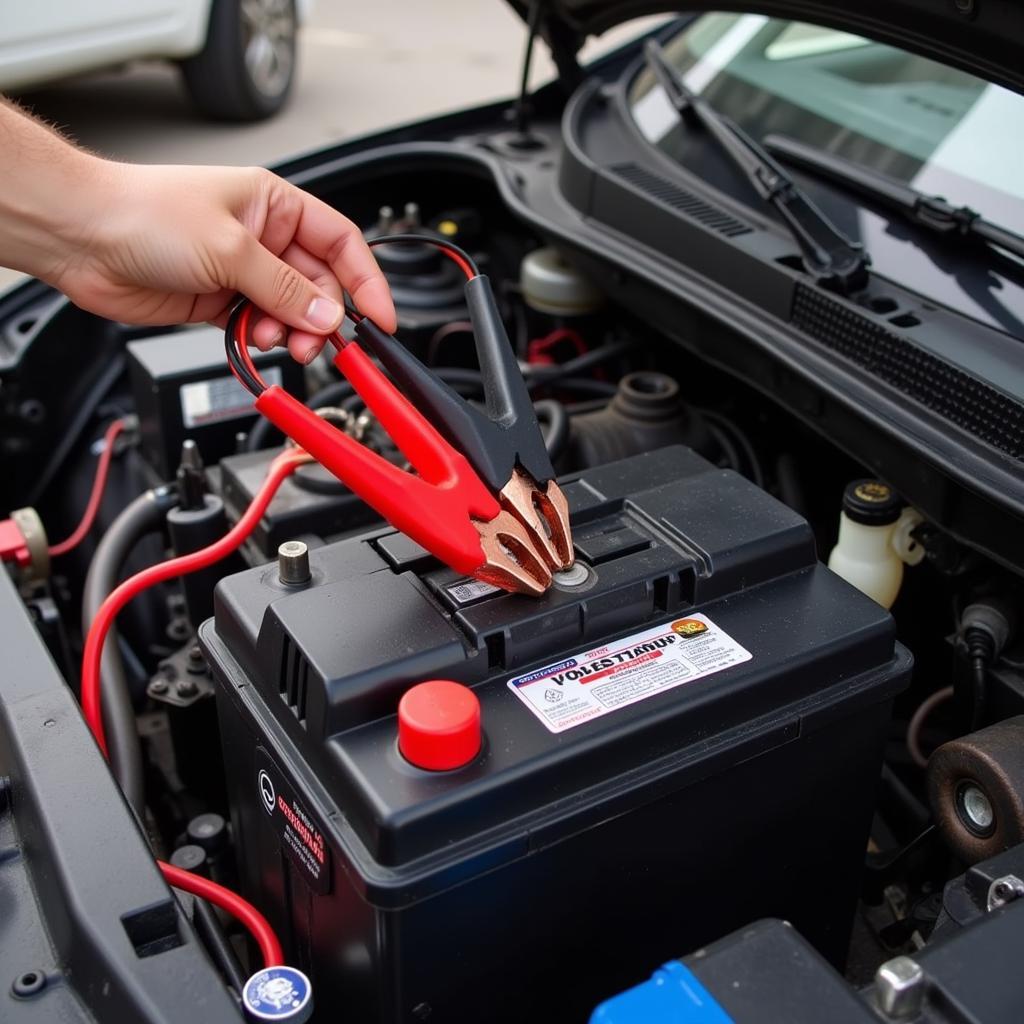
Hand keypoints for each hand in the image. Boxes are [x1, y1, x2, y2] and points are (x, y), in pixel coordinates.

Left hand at [52, 161, 394, 362]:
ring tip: (273, 338)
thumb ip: (286, 289)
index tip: (381, 318)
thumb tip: (328, 318)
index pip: (342, 243)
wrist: (83, 237)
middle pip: (320, 286)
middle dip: (321, 317)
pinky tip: (250, 337)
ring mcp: (243, 271)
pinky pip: (260, 327)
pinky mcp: (221, 301)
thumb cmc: (145, 213)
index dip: (367, 281)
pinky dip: (262, 338)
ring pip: (291, 312)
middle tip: (316, 342)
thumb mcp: (231, 248)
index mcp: (276, 205)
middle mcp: (264, 237)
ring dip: (290, 332)